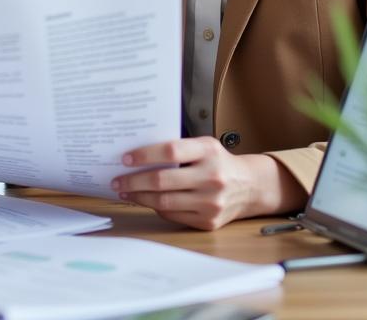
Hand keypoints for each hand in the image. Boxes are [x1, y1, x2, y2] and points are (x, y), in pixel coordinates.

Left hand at [111, 138, 304, 230]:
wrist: (249, 187)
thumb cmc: (218, 161)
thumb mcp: (204, 145)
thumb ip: (177, 147)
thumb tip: (137, 155)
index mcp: (208, 151)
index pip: (170, 151)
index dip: (144, 155)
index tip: (125, 158)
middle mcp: (212, 177)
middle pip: (163, 181)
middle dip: (134, 181)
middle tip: (116, 180)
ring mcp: (211, 203)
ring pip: (164, 202)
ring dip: (139, 198)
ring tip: (124, 191)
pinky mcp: (208, 222)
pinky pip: (173, 216)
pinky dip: (155, 208)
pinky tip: (145, 201)